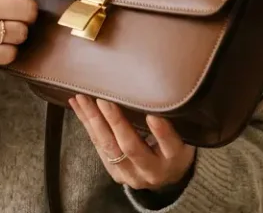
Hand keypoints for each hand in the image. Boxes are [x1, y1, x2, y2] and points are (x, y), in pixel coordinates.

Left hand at [71, 95, 195, 193]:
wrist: (166, 176)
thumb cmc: (175, 146)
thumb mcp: (184, 136)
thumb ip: (173, 118)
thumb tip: (160, 87)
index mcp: (175, 159)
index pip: (169, 145)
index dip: (161, 133)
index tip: (153, 116)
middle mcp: (152, 171)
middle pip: (131, 147)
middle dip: (116, 122)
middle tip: (104, 100)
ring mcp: (131, 174)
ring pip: (109, 147)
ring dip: (93, 121)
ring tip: (83, 98)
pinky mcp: (115, 172)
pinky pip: (98, 146)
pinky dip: (87, 124)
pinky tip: (78, 106)